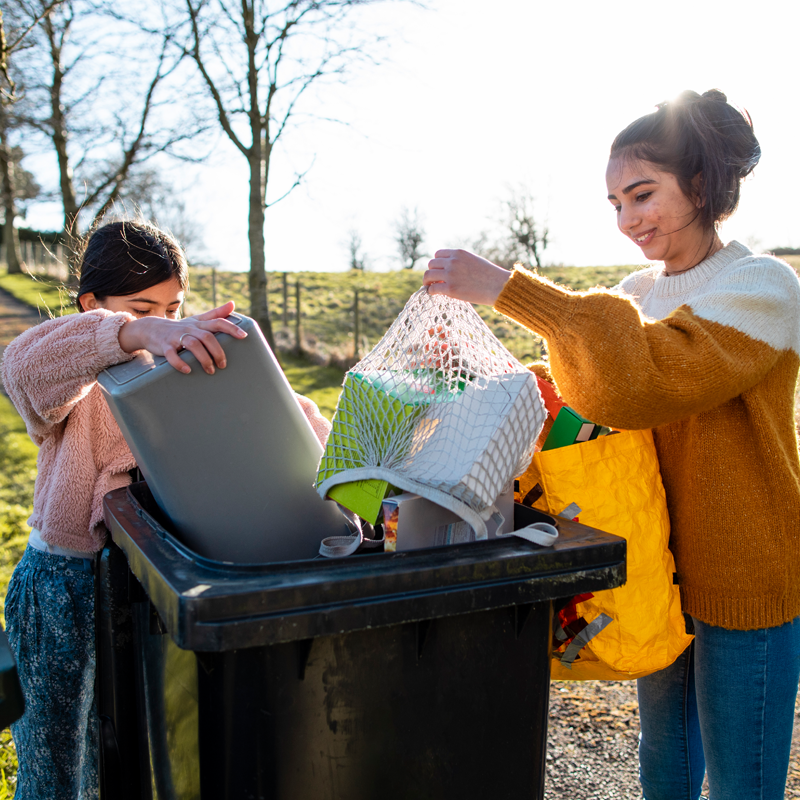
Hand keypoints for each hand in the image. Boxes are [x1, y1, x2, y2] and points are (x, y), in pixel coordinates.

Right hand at [118, 301, 246, 374]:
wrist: (150, 329)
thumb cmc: (180, 327)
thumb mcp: (197, 319)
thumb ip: (216, 313)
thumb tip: (233, 304)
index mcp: (199, 324)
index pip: (218, 322)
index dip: (231, 328)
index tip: (244, 336)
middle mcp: (189, 329)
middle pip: (207, 337)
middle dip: (217, 351)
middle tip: (223, 365)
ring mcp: (176, 337)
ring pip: (192, 345)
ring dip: (203, 358)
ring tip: (211, 370)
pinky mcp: (164, 347)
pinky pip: (172, 355)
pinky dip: (180, 363)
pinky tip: (188, 370)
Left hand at [423, 249, 511, 305]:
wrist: (499, 286)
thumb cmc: (490, 276)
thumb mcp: (474, 261)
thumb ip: (461, 262)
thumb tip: (449, 269)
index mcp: (459, 253)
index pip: (438, 254)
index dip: (437, 263)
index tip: (439, 271)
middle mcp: (453, 262)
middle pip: (431, 264)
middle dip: (432, 272)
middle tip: (434, 280)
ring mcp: (451, 275)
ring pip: (428, 275)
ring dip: (427, 281)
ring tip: (430, 287)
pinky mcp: (451, 289)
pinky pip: (432, 289)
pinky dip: (431, 291)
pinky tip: (434, 294)